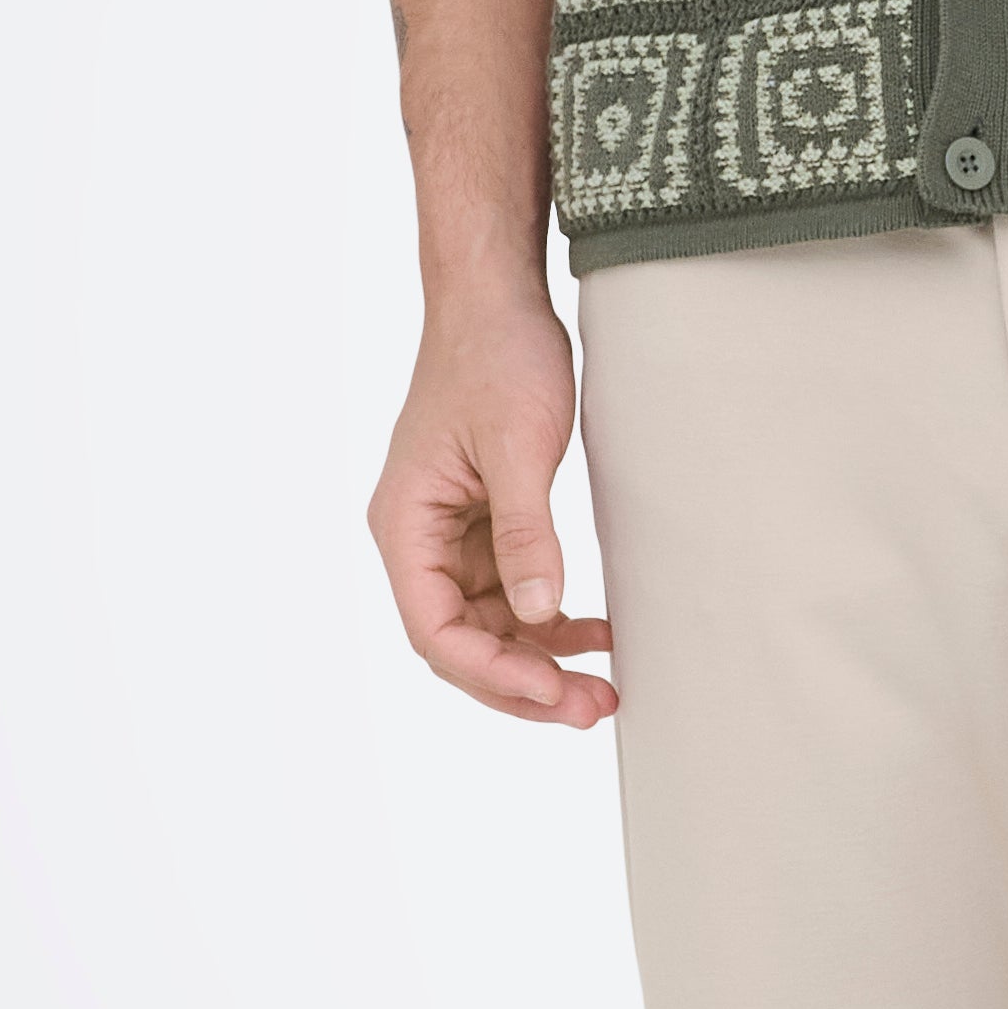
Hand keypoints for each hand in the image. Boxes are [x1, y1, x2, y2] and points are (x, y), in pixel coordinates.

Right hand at [368, 300, 614, 724]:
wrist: (498, 297)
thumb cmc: (495, 355)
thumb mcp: (517, 446)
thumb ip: (525, 534)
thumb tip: (536, 614)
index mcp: (404, 524)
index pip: (434, 628)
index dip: (492, 671)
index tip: (552, 689)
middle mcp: (419, 538)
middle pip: (461, 641)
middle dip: (523, 684)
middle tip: (592, 711)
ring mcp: (452, 535)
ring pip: (490, 627)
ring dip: (543, 662)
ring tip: (603, 692)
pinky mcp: (485, 524)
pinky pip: (512, 592)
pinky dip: (551, 619)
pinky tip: (598, 633)